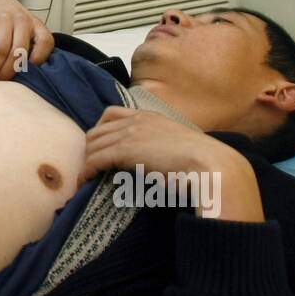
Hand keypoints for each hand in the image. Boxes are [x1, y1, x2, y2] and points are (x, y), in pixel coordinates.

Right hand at [0, 0, 54, 79]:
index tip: (28, 77)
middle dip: (9, 72)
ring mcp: (5, 17)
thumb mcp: (25, 30)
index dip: (39, 60)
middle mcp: (22, 20)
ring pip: (2, 49)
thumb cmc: (10, 22)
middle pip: (20, 51)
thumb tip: (32, 78)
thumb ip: (31, 47)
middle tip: (1, 86)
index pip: (46, 43)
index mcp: (36, 25)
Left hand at [80, 107, 263, 220]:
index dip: (100, 130)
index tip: (97, 146)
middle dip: (88, 147)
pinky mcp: (126, 150)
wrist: (212, 164)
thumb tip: (157, 163)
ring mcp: (130, 133)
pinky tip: (84, 181)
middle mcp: (136, 120)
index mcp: (150, 116)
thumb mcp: (179, 145)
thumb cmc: (202, 161)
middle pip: (98, 130)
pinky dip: (87, 170)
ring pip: (94, 144)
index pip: (112, 114)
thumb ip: (162, 147)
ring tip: (82, 176)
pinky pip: (96, 158)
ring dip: (85, 161)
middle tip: (86, 165)